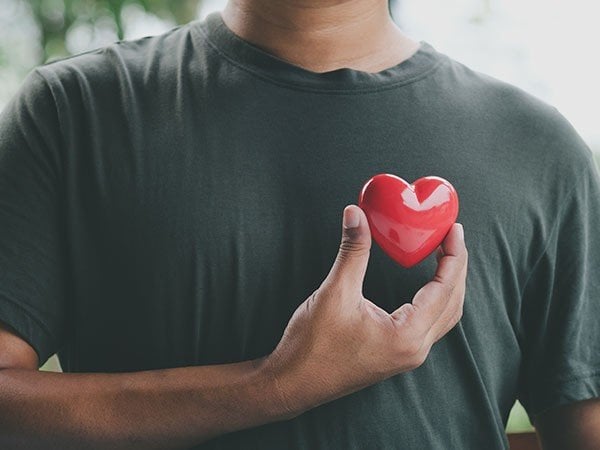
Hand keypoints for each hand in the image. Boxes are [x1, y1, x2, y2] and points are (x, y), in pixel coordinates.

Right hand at [261, 204, 467, 417]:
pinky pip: (430, 324)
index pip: (444, 289)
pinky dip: (435, 300)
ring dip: (449, 285)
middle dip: (456, 267)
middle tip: (452, 236)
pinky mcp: (396, 355)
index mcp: (407, 335)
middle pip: (452, 303)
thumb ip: (352, 252)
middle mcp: (414, 349)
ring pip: (444, 316)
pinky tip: (426, 285)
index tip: (454, 229)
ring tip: (444, 255)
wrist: (293, 383)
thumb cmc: (312, 346)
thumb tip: (356, 214)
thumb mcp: (335, 293)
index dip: (453, 255)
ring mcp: (406, 355)